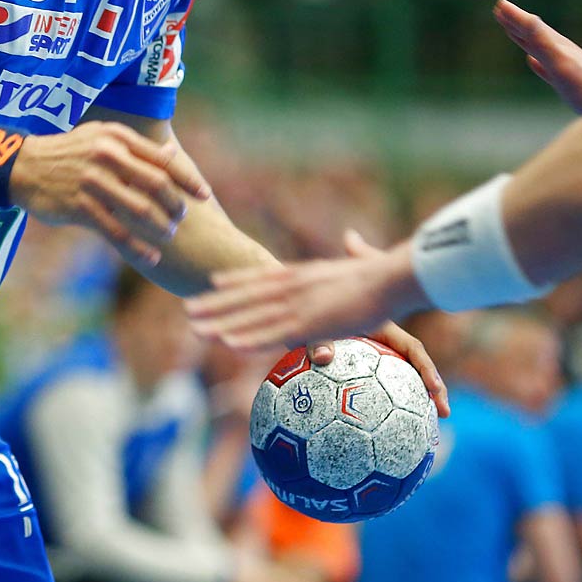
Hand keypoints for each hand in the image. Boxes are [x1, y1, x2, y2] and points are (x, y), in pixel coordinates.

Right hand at [11, 122, 211, 264]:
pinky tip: (150, 256)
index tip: (204, 195)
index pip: (162, 160)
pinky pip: (116, 231)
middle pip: (156, 184)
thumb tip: (172, 154)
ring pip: (139, 210)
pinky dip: (137, 247)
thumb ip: (135, 149)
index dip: (187, 179)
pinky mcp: (79, 206)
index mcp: (117, 138)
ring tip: (167, 235)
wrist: (23, 166)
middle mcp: (107, 157)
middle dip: (176, 205)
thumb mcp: (100, 139)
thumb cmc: (67, 153)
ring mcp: (92, 182)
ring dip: (160, 227)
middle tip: (182, 218)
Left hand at [187, 230, 449, 416]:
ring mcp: (299, 305)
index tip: (211, 283)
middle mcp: (293, 286)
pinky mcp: (311, 323)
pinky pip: (273, 335)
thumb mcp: (360, 259)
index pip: (261, 275)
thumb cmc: (385, 271)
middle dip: (216, 305)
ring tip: (195, 329)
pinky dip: (250, 339)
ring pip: (252, 317)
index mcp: (303, 273)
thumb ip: (353, 251)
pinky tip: (229, 345)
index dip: (234, 281)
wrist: (394, 276)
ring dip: (222, 324)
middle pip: (246, 297)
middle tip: (187, 310)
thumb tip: (353, 236)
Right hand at [494, 0, 581, 113]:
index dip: (516, 18)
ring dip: (526, 39)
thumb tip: (530, 18)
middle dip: (518, 23)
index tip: (500, 4)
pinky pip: (548, 71)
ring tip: (512, 31)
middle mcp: (564, 56)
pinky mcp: (572, 87)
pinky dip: (538, 65)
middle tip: (500, 9)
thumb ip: (545, 45)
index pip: (533, 29)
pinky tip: (533, 63)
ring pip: (542, 50)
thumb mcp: (564, 67)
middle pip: (536, 35)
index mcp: (560, 51)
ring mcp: (569, 71)